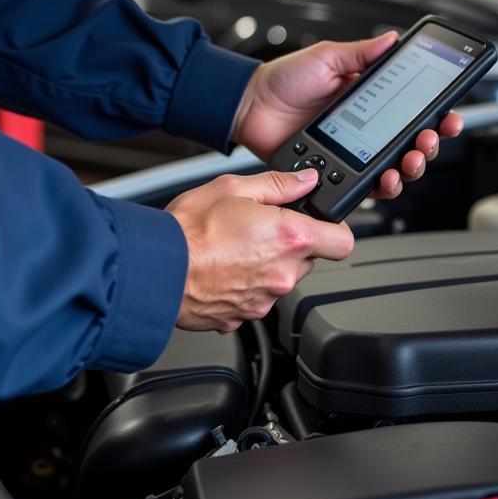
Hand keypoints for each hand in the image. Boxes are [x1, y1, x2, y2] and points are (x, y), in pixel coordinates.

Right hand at [166, 168, 352, 331]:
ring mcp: (264, 300)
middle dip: (291, 243)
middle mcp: (283, 274)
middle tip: (260, 228)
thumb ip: (278, 184)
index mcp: (289, 237)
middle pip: (308, 259)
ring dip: (267, 264)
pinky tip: (222, 269)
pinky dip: (244, 285)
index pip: (342, 241)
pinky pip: (255, 297)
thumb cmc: (188, 230)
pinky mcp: (243, 317)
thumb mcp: (234, 187)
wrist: (155, 269)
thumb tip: (304, 180)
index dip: (334, 229)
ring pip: (280, 278)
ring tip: (233, 248)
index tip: (321, 222)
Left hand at [231, 33, 463, 197]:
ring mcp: (354, 152)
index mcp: (370, 98)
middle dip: (430, 144)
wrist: (250, 106)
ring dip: (412, 167)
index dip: (437, 115)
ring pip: (396, 168)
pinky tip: (386, 179)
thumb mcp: (326, 58)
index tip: (449, 116)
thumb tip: (392, 39)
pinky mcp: (337, 171)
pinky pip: (366, 186)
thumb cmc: (283, 80)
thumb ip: (360, 53)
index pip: (414, 109)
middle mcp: (367, 127)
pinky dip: (382, 186)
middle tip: (429, 139)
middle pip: (412, 143)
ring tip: (410, 160)